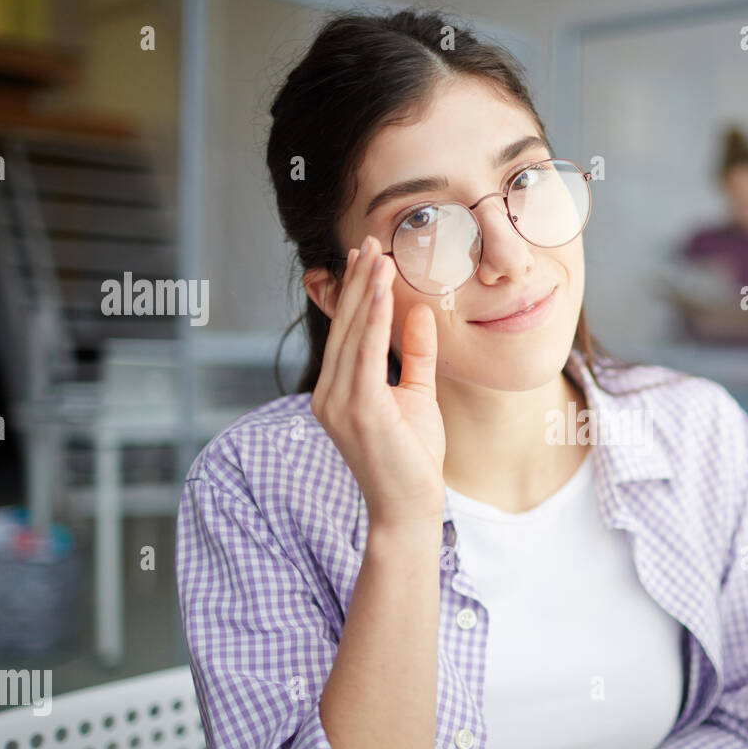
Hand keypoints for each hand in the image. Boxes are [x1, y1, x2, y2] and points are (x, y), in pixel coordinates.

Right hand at [311, 236, 445, 529]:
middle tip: (370, 241)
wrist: (409, 508)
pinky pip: (364, 353)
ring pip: (353, 333)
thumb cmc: (412, 459)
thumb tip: (419, 313)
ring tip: (378, 254)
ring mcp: (337, 403)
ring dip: (367, 291)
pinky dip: (374, 318)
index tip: (368, 257)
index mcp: (337, 392)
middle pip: (345, 326)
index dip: (358, 293)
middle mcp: (328, 395)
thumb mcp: (416, 397)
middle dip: (359, 282)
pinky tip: (385, 291)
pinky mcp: (357, 409)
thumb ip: (414, 357)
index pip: (346, 333)